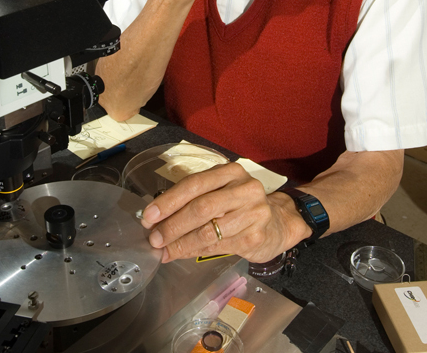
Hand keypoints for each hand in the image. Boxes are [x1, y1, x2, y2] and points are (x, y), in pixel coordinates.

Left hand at [139, 163, 311, 262]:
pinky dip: (195, 252)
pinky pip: (218, 246)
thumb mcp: (220, 192)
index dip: (169, 201)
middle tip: (154, 238)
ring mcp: (254, 212)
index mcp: (230, 172)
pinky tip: (182, 254)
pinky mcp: (256, 235)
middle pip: (201, 207)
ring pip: (209, 230)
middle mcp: (245, 188)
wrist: (278, 223)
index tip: (148, 216)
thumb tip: (156, 217)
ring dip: (181, 243)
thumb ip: (193, 199)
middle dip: (172, 225)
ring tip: (164, 250)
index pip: (194, 183)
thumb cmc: (239, 206)